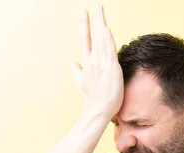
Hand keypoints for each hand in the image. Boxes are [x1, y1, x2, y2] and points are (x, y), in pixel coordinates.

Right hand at [71, 4, 123, 121]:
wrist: (98, 110)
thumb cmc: (92, 98)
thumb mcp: (81, 83)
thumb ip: (77, 71)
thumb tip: (72, 62)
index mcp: (87, 63)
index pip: (85, 39)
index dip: (84, 24)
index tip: (84, 12)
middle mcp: (93, 61)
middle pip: (94, 35)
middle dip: (95, 19)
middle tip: (97, 5)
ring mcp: (102, 64)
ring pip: (101, 41)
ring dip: (101, 24)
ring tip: (100, 10)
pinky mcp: (111, 69)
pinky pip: (109, 51)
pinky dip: (107, 40)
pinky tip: (106, 30)